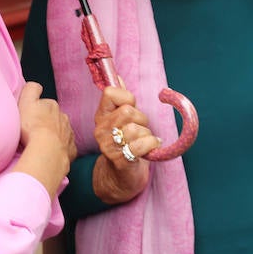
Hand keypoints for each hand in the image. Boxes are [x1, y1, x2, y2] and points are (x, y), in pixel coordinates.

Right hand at [12, 82, 75, 196]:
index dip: (38, 109)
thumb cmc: (33, 126)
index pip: (46, 104)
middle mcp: (64, 118)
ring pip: (62, 132)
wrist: (46, 150)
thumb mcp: (26, 101)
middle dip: (48, 122)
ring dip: (54, 136)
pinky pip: (65, 148)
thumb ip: (31, 89)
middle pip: (55, 118)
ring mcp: (69, 134)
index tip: (32, 116)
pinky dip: (59, 149)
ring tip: (42, 144)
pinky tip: (50, 153)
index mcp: (52, 106)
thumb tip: (36, 87)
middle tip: (36, 131)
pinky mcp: (71, 150)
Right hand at [91, 86, 158, 204]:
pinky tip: (151, 147)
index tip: (131, 109)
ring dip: (147, 134)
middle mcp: (101, 130)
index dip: (127, 98)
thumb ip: (120, 99)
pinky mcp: (120, 160)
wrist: (121, 177)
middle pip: (128, 111)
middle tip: (140, 129)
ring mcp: (108, 146)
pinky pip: (141, 145)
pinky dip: (151, 144)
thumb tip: (117, 76)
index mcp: (101, 116)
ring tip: (143, 142)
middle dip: (141, 119)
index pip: (110, 93)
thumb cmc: (125, 144)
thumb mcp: (121, 119)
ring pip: (136, 128)